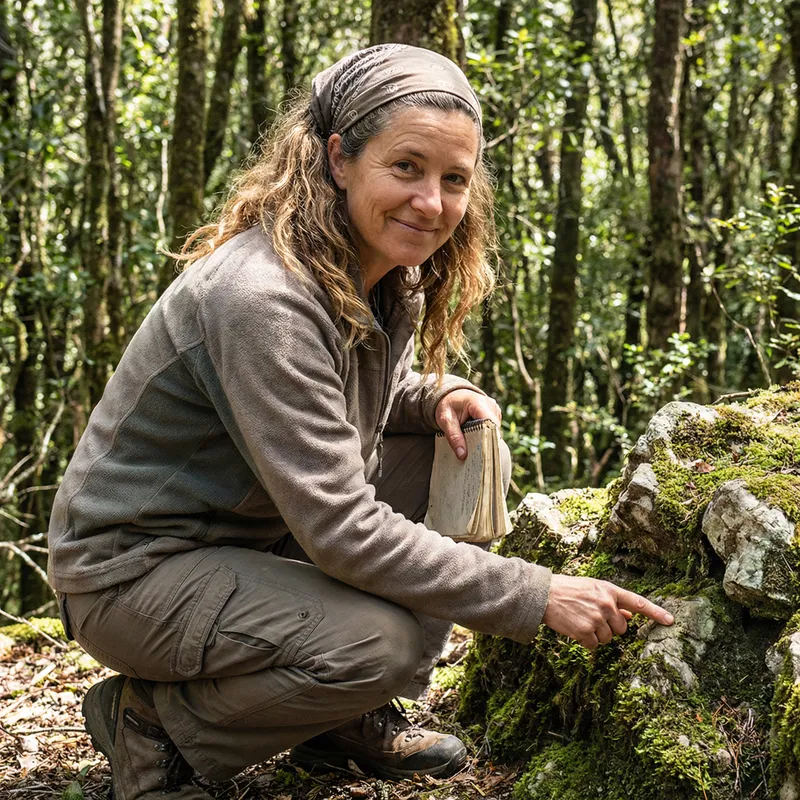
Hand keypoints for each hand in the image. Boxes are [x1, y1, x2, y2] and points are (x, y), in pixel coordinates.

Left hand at [434, 389, 501, 459]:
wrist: (450, 396)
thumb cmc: (447, 406)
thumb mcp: (445, 421)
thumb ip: (454, 437)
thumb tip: (462, 455)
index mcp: (478, 403)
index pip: (489, 424)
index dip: (488, 440)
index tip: (481, 454)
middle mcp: (490, 405)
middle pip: (494, 429)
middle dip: (486, 443)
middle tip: (477, 457)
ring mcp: (494, 409)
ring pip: (495, 431)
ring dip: (486, 440)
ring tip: (475, 449)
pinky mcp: (494, 414)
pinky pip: (493, 429)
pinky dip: (486, 436)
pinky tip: (477, 442)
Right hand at [542, 574, 673, 649]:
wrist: (543, 595)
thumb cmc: (567, 589)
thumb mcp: (592, 588)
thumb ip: (611, 600)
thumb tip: (629, 615)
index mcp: (609, 590)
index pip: (638, 603)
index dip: (655, 612)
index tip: (670, 621)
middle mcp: (606, 604)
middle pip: (622, 628)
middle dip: (610, 627)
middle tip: (592, 617)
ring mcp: (596, 618)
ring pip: (608, 638)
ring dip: (596, 634)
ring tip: (580, 620)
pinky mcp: (585, 632)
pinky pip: (594, 645)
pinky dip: (585, 641)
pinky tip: (574, 629)